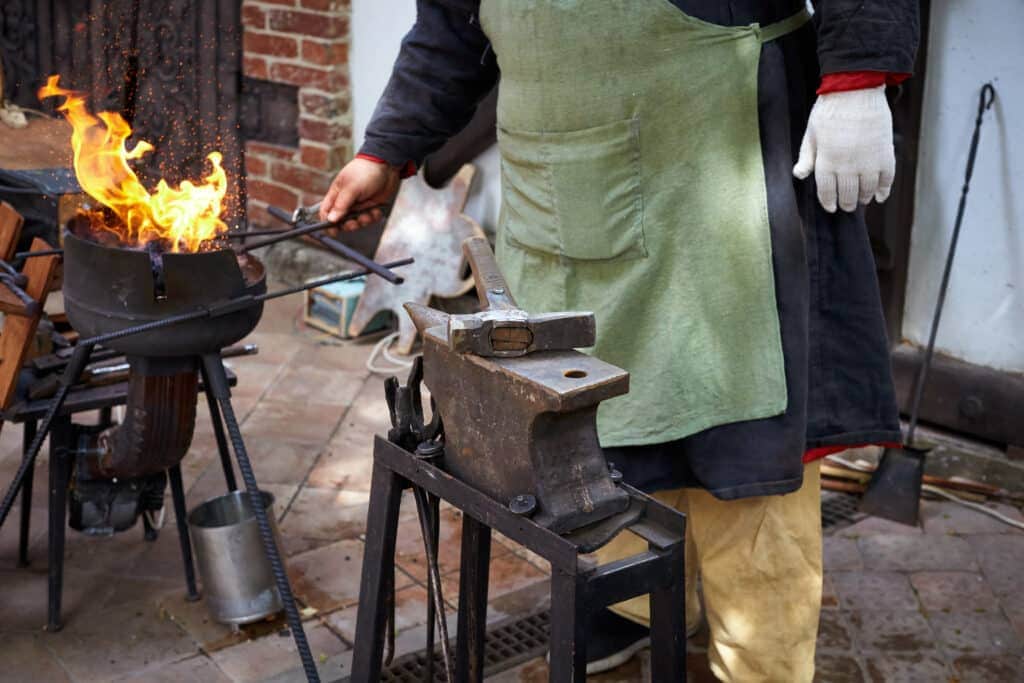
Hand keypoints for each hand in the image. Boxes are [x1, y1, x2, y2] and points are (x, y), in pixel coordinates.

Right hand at [319, 157, 400, 230]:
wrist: (387, 165)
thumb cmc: (366, 171)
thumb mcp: (351, 188)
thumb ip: (341, 205)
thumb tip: (331, 219)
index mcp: (336, 194)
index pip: (326, 211)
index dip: (327, 222)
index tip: (333, 231)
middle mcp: (346, 200)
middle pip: (342, 220)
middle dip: (348, 224)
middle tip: (355, 223)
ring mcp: (359, 203)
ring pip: (357, 221)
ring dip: (363, 221)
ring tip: (368, 214)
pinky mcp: (371, 205)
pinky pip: (369, 217)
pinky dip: (373, 216)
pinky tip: (376, 210)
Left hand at [793, 85, 895, 212]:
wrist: (856, 89)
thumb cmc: (830, 110)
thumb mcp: (811, 133)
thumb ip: (806, 157)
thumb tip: (799, 175)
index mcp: (826, 160)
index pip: (827, 191)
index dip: (829, 202)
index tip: (831, 208)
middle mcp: (847, 164)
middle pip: (847, 194)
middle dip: (846, 203)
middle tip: (846, 207)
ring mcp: (868, 160)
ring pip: (867, 189)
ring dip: (863, 198)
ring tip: (861, 200)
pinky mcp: (885, 153)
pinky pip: (887, 178)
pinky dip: (884, 190)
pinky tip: (880, 197)